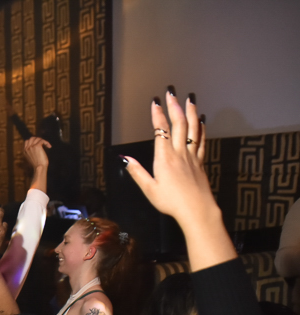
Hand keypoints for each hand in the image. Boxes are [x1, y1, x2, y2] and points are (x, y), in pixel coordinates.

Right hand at [22, 136, 50, 170]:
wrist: (39, 167)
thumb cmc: (37, 165)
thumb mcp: (32, 158)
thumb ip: (31, 152)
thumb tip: (36, 146)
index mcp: (24, 151)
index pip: (27, 141)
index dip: (33, 141)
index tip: (39, 144)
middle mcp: (27, 148)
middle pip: (32, 138)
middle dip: (38, 139)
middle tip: (43, 143)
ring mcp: (31, 147)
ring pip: (38, 139)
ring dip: (43, 141)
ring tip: (47, 145)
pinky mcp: (37, 146)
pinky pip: (42, 140)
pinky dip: (46, 143)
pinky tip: (49, 147)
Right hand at [123, 91, 218, 233]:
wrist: (196, 209)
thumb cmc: (171, 202)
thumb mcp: (149, 189)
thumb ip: (137, 172)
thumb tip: (124, 159)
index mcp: (164, 158)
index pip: (161, 131)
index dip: (158, 115)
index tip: (155, 102)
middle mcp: (180, 153)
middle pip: (178, 124)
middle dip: (174, 107)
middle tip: (171, 93)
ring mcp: (192, 156)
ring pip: (193, 129)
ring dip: (191, 112)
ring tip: (189, 99)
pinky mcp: (201, 162)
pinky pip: (202, 141)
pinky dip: (202, 128)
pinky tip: (201, 121)